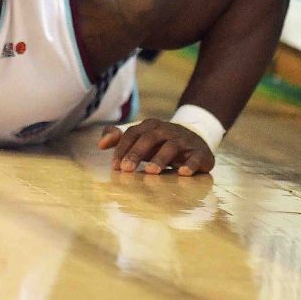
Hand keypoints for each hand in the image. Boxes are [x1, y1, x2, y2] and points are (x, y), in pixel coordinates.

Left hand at [97, 119, 214, 175]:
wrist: (196, 138)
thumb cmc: (159, 143)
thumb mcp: (139, 138)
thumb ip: (118, 138)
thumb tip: (100, 144)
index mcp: (150, 126)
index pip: (132, 134)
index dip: (122, 149)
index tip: (115, 166)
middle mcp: (167, 130)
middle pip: (150, 138)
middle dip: (136, 153)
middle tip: (126, 169)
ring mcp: (185, 140)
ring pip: (171, 147)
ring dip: (160, 159)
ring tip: (150, 172)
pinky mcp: (200, 152)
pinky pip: (196, 157)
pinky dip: (190, 164)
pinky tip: (183, 173)